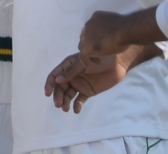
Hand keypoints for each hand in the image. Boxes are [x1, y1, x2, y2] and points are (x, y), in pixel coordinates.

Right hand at [45, 44, 162, 112]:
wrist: (119, 63)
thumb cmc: (101, 58)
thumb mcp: (85, 63)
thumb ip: (72, 71)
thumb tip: (57, 81)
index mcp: (69, 65)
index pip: (55, 75)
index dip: (50, 84)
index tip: (48, 93)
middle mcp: (72, 75)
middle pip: (60, 87)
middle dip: (58, 96)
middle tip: (59, 104)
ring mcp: (80, 84)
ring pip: (68, 95)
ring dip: (65, 101)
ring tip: (66, 108)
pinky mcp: (88, 91)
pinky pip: (79, 100)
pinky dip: (77, 105)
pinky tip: (76, 110)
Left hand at [78, 7, 164, 58]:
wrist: (126, 30)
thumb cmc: (127, 26)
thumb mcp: (116, 22)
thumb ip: (111, 25)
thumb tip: (117, 29)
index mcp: (95, 17)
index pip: (90, 28)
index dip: (94, 36)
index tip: (101, 42)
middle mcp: (88, 25)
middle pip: (84, 36)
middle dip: (90, 43)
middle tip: (99, 51)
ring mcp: (87, 36)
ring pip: (82, 46)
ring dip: (88, 52)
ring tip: (97, 59)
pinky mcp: (88, 48)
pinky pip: (82, 57)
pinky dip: (86, 61)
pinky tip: (91, 65)